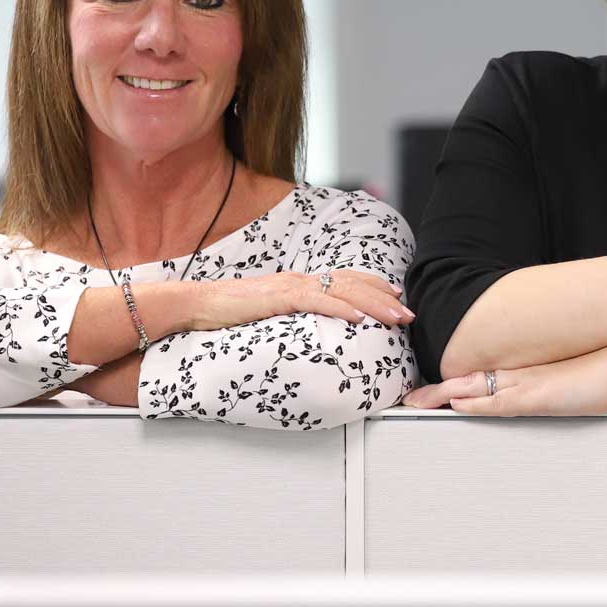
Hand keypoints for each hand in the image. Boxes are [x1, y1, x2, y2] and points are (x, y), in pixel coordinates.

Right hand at [185, 268, 414, 332]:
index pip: (346, 280)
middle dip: (385, 298)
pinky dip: (341, 310)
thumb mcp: (270, 313)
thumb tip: (310, 327)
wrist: (197, 304)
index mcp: (300, 282)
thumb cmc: (229, 312)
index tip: (397, 297)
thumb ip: (292, 315)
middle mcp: (300, 279)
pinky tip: (359, 319)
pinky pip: (317, 302)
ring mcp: (291, 286)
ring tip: (396, 316)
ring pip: (343, 292)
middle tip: (409, 312)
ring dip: (374, 304)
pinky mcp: (279, 297)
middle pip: (353, 285)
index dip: (374, 286)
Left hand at [402, 342, 606, 416]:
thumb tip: (559, 392)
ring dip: (444, 396)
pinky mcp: (540, 396)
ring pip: (476, 389)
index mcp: (534, 372)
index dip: (458, 382)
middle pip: (471, 380)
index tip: (438, 388)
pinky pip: (498, 401)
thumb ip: (564, 387)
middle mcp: (527, 375)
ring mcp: (532, 384)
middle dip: (439, 390)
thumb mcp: (583, 381)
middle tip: (412, 397)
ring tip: (417, 401)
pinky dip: (474, 404)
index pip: (487, 376)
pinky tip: (456, 406)